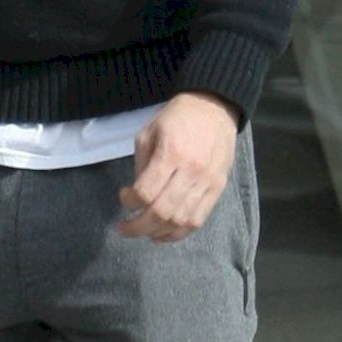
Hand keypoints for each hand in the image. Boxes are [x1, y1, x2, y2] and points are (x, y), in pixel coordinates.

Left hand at [117, 91, 238, 241]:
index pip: (146, 192)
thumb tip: (135, 195)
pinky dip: (179, 233)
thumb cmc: (176, 118)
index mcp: (170, 154)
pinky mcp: (218, 189)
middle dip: (138, 227)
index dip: (129, 201)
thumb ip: (141, 164)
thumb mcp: (148, 133)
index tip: (124, 197)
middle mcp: (191, 172)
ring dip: (158, 233)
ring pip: (181, 221)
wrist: (214, 108)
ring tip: (143, 233)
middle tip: (124, 229)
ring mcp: (207, 183)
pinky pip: (198, 220)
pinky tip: (164, 234)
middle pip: (162, 212)